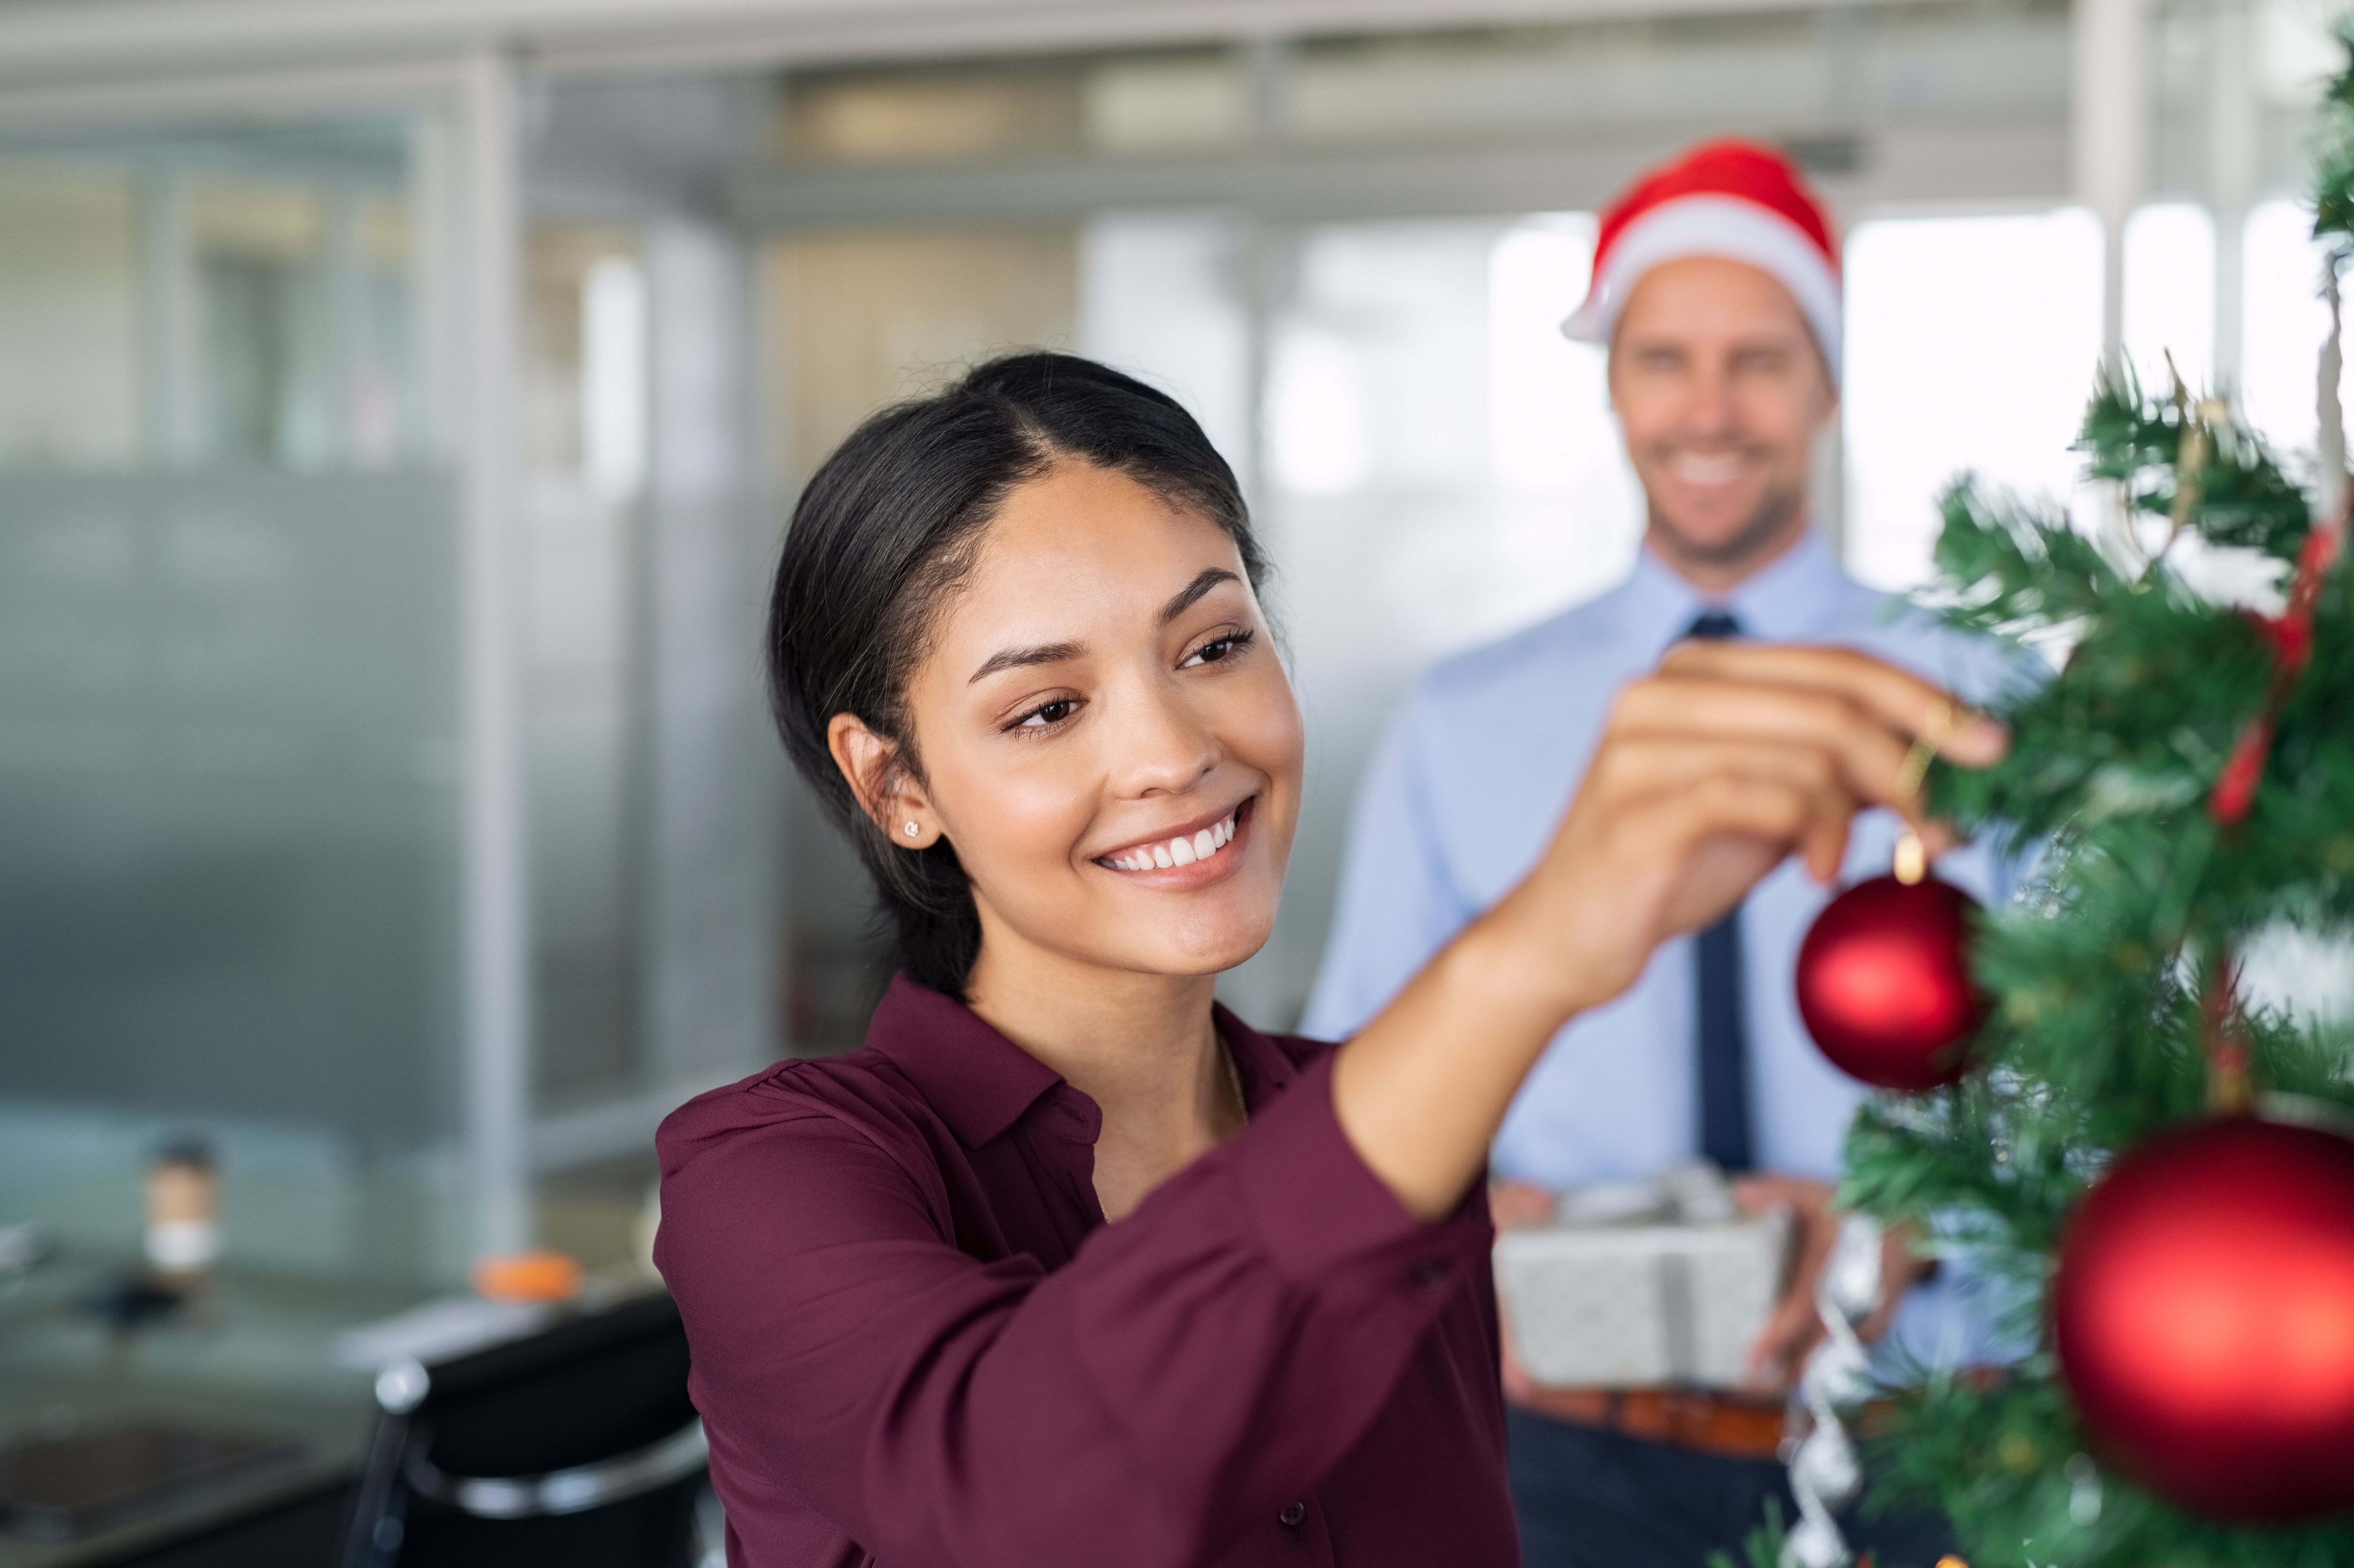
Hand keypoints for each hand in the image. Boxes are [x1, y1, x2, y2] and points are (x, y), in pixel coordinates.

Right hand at [1335, 646, 2004, 1221]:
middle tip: (1955, 821)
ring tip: (1894, 859)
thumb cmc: (1668, 871)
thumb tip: (1951, 769)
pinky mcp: (1636, 802)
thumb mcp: (1765, 808)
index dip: (1923, 698)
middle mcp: (1663, 686)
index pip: (1836, 661)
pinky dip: (1813, 835)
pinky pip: (1761, 797)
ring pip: (1808, 749)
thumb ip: (1836, 774)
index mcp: (1698, 668)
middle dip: (1915, 760)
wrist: (1562, 941)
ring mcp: (1642, 741)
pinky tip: (1819, 877)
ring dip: (1874, 810)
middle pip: (1833, 701)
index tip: (1991, 745)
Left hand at [1734, 1175, 1931, 1393]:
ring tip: (1750, 1389)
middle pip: (1813, 1352)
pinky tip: (1782, 1377)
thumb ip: (1777, 1191)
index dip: (1776, 1339)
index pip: (1803, 1312)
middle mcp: (1855, 1306)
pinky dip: (1811, 1370)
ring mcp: (1866, 1326)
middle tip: (1739, 1387)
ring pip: (1827, 1362)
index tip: (1750, 1362)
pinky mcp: (1870, 1335)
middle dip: (1777, 1375)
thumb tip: (1737, 1191)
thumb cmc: (1858, 1210)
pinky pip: (1839, 1359)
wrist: (1911, 1229)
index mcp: (1840, 1271)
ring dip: (1791, 1376)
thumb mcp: (1817, 1194)